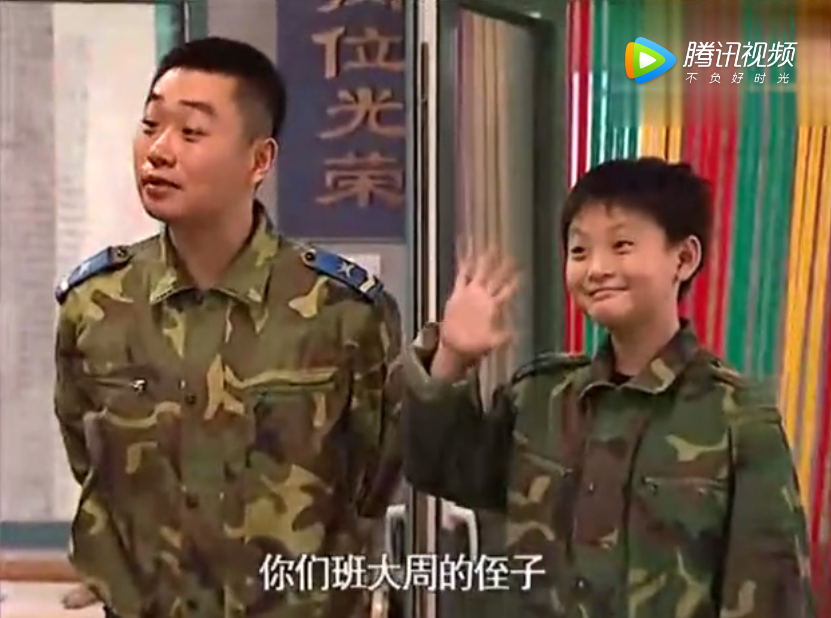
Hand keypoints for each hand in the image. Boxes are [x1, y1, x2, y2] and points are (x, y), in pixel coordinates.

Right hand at [437, 245, 519, 365]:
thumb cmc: (475, 345)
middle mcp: (483, 297)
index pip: (506, 289)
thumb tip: (516, 335)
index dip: (514, 279)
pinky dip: (463, 265)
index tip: (522, 268)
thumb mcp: (491, 343)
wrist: (456, 347)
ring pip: (479, 272)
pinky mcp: (458, 294)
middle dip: (501, 264)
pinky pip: (461, 276)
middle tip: (509, 250)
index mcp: (493, 306)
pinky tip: (465, 254)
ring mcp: (471, 294)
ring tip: (488, 246)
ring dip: (483, 260)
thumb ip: (503, 338)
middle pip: (495, 276)